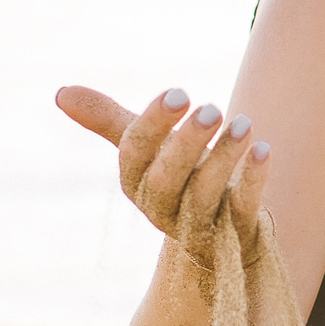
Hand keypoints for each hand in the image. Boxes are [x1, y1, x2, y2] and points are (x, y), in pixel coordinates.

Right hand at [54, 84, 270, 248]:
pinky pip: (242, 210)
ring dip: (223, 157)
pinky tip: (264, 149)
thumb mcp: (148, 147)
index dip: (153, 123)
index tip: (179, 92)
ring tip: (244, 123)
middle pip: (164, 180)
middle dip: (185, 143)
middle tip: (211, 108)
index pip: (134, 154)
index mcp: (137, 183)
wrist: (224, 229)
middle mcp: (162, 208)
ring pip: (203, 196)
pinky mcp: (236, 233)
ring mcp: (199, 224)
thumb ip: (110, 121)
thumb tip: (60, 92)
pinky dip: (253, 180)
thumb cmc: (181, 176)